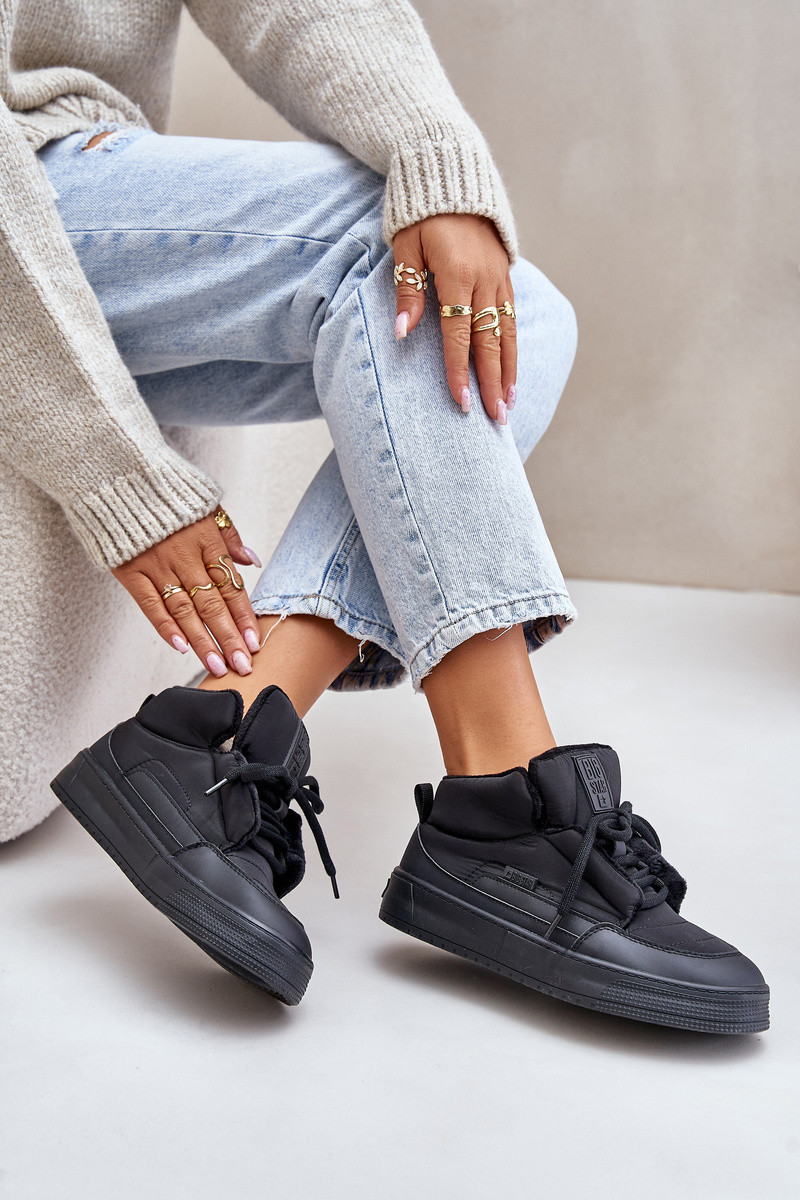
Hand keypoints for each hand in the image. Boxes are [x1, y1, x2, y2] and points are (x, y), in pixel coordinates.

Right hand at [112, 511, 262, 677]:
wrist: (119, 479)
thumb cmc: (168, 495)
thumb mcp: (206, 505)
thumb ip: (229, 536)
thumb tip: (251, 562)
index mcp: (206, 540)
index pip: (230, 586)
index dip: (243, 616)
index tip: (255, 643)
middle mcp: (184, 556)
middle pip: (211, 604)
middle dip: (229, 638)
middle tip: (243, 666)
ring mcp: (157, 565)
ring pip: (184, 610)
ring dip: (202, 641)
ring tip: (217, 666)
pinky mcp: (131, 571)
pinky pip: (150, 604)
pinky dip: (165, 626)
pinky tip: (181, 647)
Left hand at [393, 213, 515, 422]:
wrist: (453, 177)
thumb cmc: (422, 215)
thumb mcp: (406, 248)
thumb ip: (408, 291)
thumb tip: (402, 333)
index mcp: (458, 275)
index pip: (458, 334)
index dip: (459, 370)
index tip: (461, 401)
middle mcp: (485, 281)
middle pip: (490, 342)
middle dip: (492, 383)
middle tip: (495, 418)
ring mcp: (500, 279)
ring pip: (508, 334)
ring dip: (508, 372)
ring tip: (509, 403)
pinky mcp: (506, 276)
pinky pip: (512, 319)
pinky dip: (513, 349)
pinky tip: (512, 372)